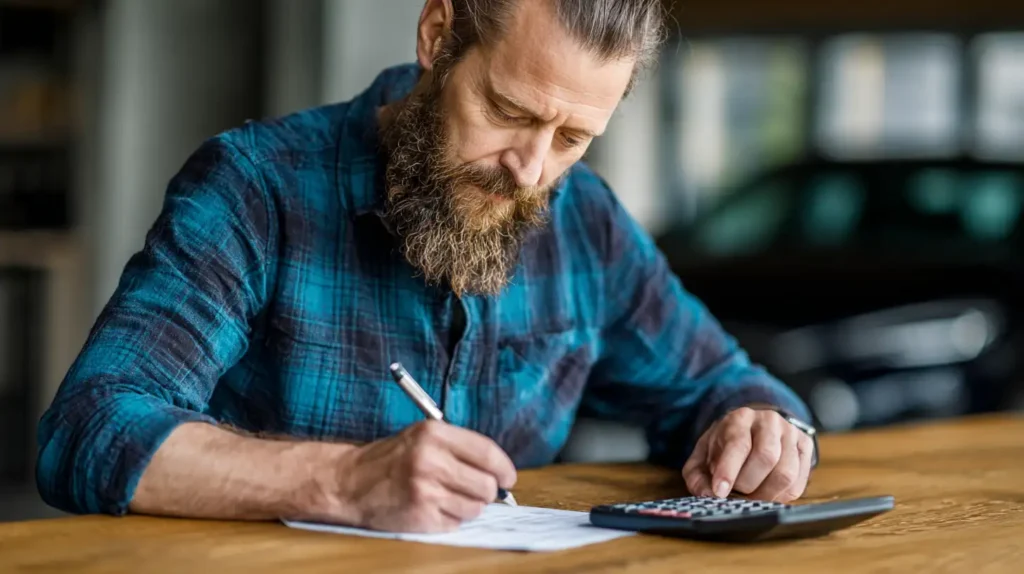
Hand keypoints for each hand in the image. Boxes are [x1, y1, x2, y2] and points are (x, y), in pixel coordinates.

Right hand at [316, 420, 516, 532]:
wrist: (348, 483)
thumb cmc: (389, 460)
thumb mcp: (421, 437)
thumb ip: (458, 447)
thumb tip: (498, 471)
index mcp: (434, 433)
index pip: (487, 452)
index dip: (504, 468)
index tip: (508, 478)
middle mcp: (430, 460)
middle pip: (486, 485)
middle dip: (486, 492)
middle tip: (474, 490)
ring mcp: (425, 490)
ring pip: (474, 507)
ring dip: (467, 507)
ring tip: (446, 498)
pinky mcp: (420, 516)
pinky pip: (455, 523)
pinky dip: (450, 519)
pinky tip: (432, 508)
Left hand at [682, 407, 813, 501]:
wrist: (752, 428)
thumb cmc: (725, 446)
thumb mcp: (703, 456)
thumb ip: (697, 476)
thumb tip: (707, 494)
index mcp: (739, 419)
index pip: (738, 444)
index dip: (729, 470)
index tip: (719, 491)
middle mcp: (769, 421)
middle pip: (766, 457)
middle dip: (748, 484)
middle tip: (737, 493)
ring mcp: (791, 433)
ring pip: (786, 472)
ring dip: (766, 493)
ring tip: (752, 495)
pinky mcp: (805, 447)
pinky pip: (799, 482)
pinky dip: (781, 496)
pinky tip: (767, 493)